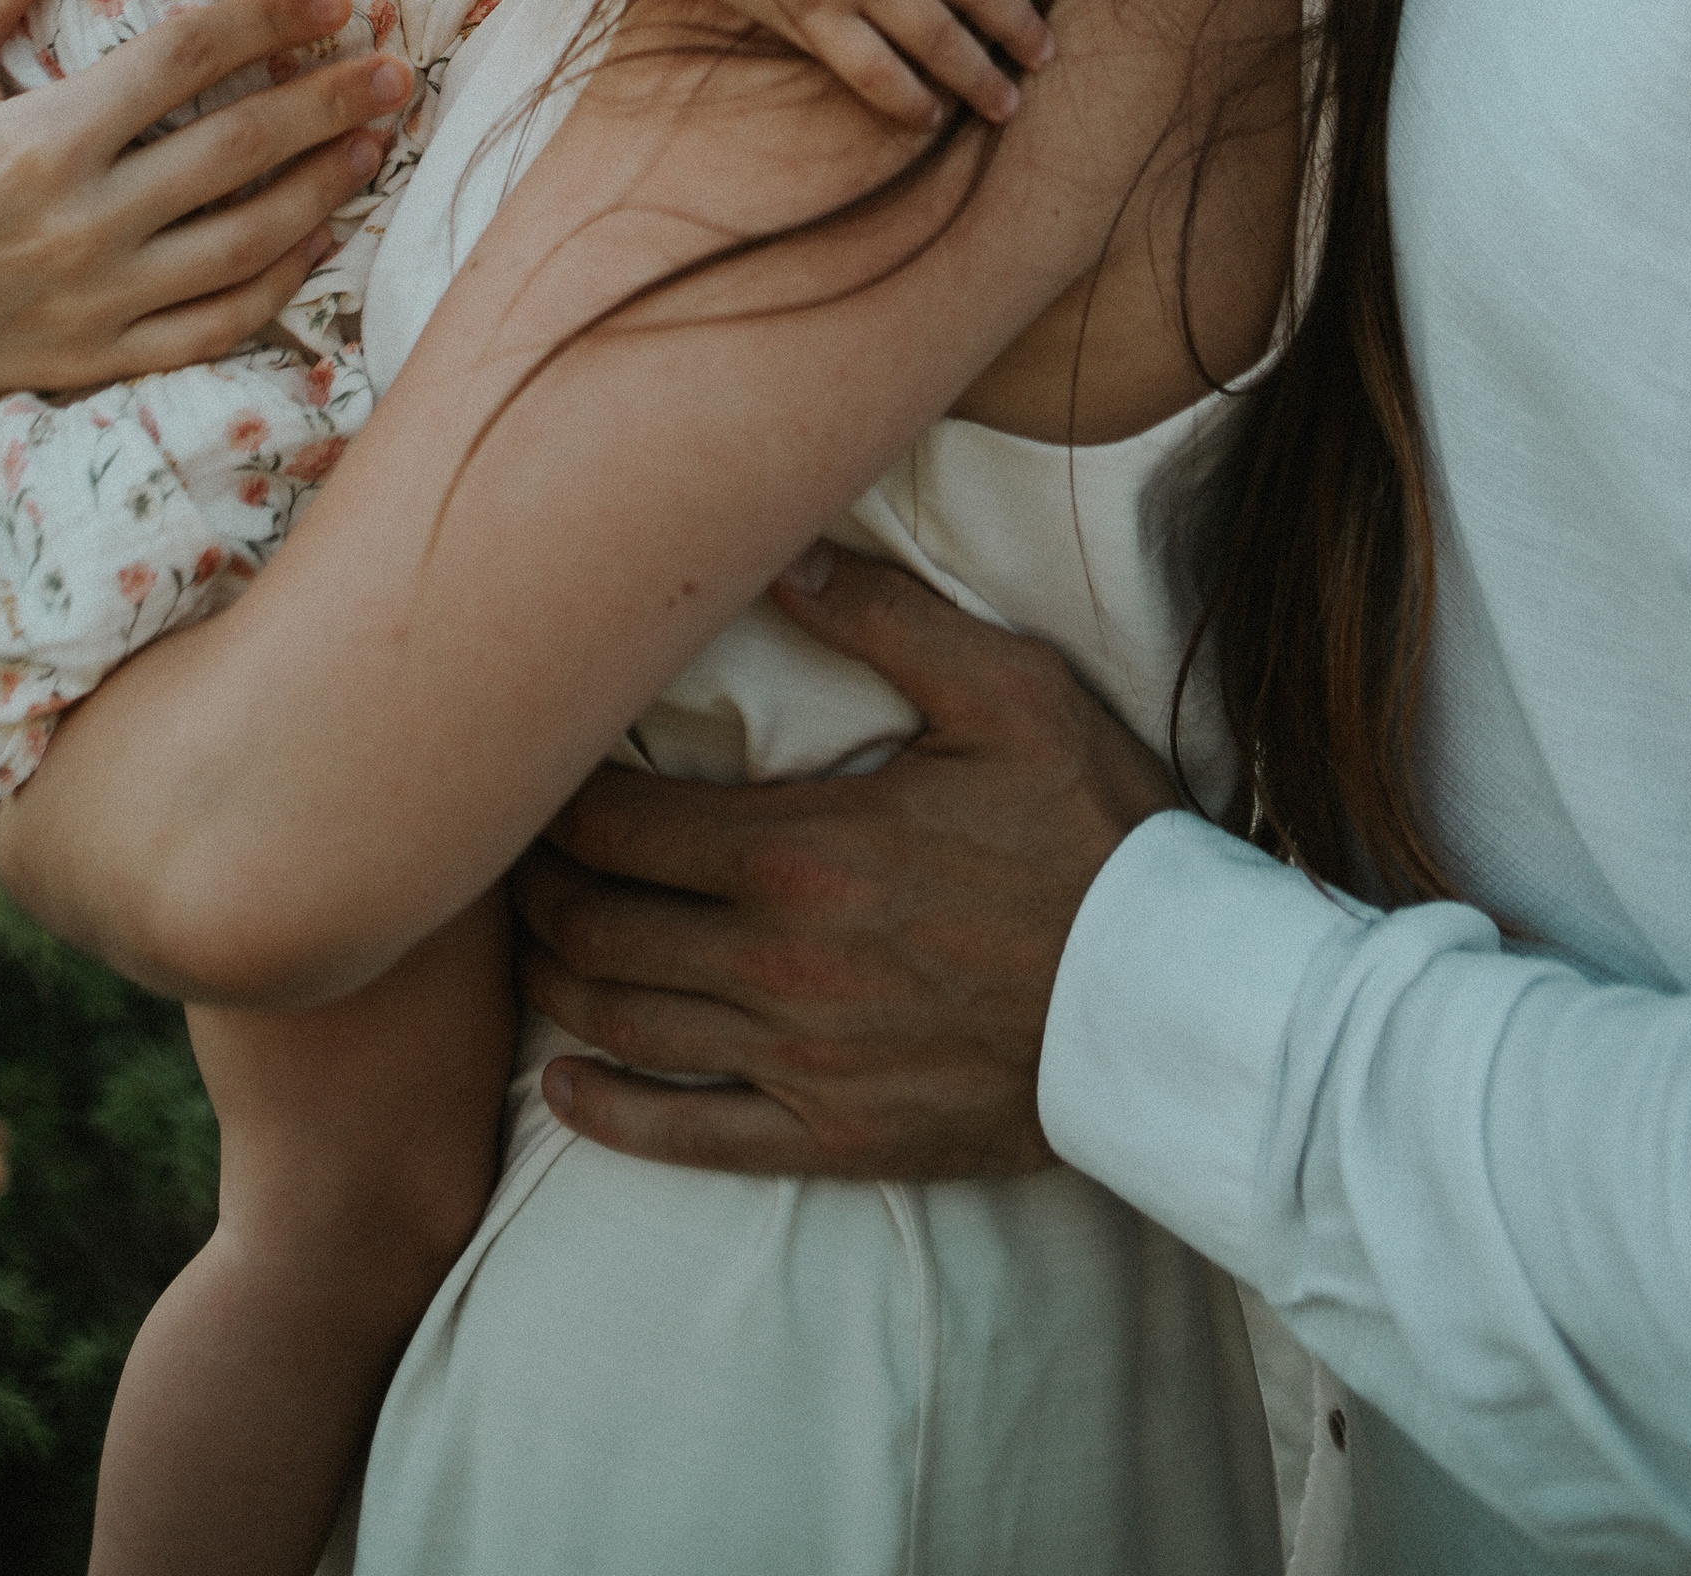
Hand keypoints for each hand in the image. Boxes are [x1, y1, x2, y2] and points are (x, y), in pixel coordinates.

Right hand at [0, 0, 415, 407]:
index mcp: (38, 143)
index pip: (186, 61)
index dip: (269, 21)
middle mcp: (78, 229)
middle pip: (239, 150)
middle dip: (328, 101)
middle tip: (395, 64)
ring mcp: (90, 308)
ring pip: (244, 246)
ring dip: (323, 189)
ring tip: (376, 140)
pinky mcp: (87, 364)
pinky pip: (211, 328)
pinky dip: (276, 285)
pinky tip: (315, 239)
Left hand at [511, 545, 1178, 1177]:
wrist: (1174, 1008)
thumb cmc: (1097, 835)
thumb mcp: (1010, 694)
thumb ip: (886, 620)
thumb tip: (784, 554)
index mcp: (803, 850)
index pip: (620, 822)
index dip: (554, 796)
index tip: (533, 769)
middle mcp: (778, 963)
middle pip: (596, 925)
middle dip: (537, 884)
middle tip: (515, 851)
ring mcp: (799, 1061)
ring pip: (621, 1023)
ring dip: (554, 979)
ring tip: (534, 939)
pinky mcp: (831, 1137)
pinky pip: (686, 1135)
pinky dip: (605, 1113)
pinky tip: (562, 1084)